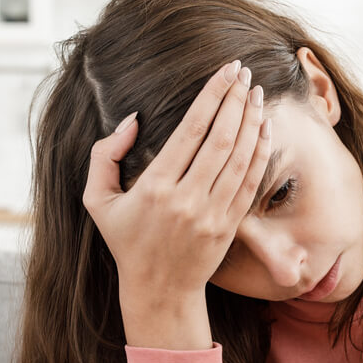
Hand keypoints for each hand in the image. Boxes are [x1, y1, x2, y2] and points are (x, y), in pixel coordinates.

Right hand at [82, 58, 272, 302]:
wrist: (159, 290)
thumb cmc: (127, 241)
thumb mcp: (97, 201)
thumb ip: (104, 156)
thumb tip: (132, 120)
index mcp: (155, 188)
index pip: (191, 130)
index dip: (211, 96)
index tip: (224, 71)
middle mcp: (186, 200)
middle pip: (220, 139)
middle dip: (235, 101)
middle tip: (244, 73)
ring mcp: (211, 214)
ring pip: (239, 158)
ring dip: (252, 121)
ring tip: (257, 93)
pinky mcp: (229, 226)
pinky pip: (249, 182)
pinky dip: (260, 153)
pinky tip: (264, 128)